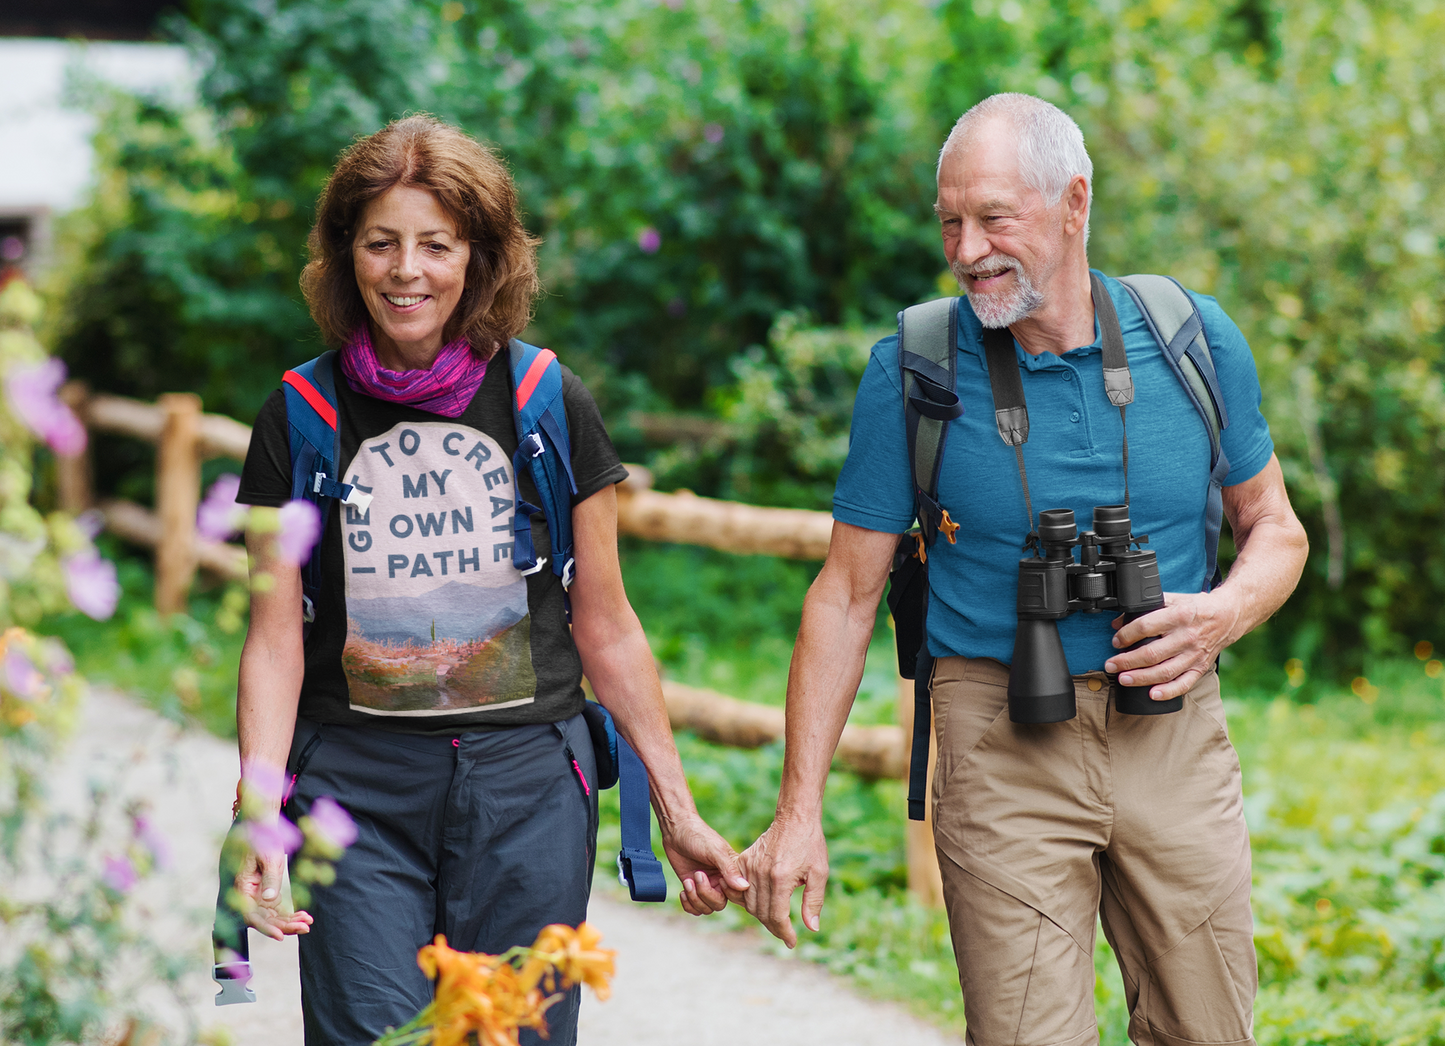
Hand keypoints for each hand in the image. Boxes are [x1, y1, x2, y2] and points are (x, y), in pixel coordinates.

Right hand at [234, 846, 312, 939]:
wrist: (263, 829)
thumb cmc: (264, 840)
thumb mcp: (270, 858)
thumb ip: (270, 879)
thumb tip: (269, 900)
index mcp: (242, 888)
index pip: (251, 916)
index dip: (265, 928)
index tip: (280, 935)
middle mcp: (248, 897)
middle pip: (264, 920)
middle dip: (284, 926)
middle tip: (305, 927)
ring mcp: (258, 897)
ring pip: (272, 918)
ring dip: (290, 923)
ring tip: (308, 922)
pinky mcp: (267, 895)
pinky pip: (278, 911)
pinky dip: (291, 915)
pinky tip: (306, 916)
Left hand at [658, 812, 749, 916]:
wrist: (676, 830)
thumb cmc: (698, 835)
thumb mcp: (715, 851)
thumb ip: (729, 869)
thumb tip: (744, 887)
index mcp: (732, 871)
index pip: (737, 895)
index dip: (725, 893)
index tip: (716, 879)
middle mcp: (721, 881)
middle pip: (719, 904)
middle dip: (705, 894)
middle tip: (697, 875)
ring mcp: (707, 885)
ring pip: (706, 908)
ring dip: (694, 899)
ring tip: (688, 881)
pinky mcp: (692, 887)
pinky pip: (694, 908)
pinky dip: (688, 904)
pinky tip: (683, 890)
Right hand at [737, 815, 827, 948]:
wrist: (795, 818)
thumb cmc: (811, 844)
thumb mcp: (819, 873)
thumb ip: (814, 902)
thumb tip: (812, 928)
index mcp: (780, 878)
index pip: (776, 916)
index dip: (784, 933)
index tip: (792, 943)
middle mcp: (761, 874)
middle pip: (761, 913)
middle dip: (774, 928)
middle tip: (785, 935)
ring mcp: (750, 866)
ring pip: (749, 903)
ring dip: (761, 916)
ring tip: (776, 922)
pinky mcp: (744, 860)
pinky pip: (740, 888)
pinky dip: (747, 900)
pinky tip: (760, 905)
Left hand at [1105, 589, 1242, 700]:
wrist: (1228, 616)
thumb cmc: (1196, 608)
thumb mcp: (1172, 599)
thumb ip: (1145, 609)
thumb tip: (1117, 623)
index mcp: (1179, 616)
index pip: (1147, 626)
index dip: (1127, 635)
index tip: (1116, 641)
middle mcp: (1187, 637)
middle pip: (1152, 654)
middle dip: (1127, 661)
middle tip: (1110, 665)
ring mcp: (1194, 655)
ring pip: (1165, 671)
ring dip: (1141, 678)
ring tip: (1123, 679)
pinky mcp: (1200, 667)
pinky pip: (1184, 684)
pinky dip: (1168, 692)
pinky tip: (1152, 694)